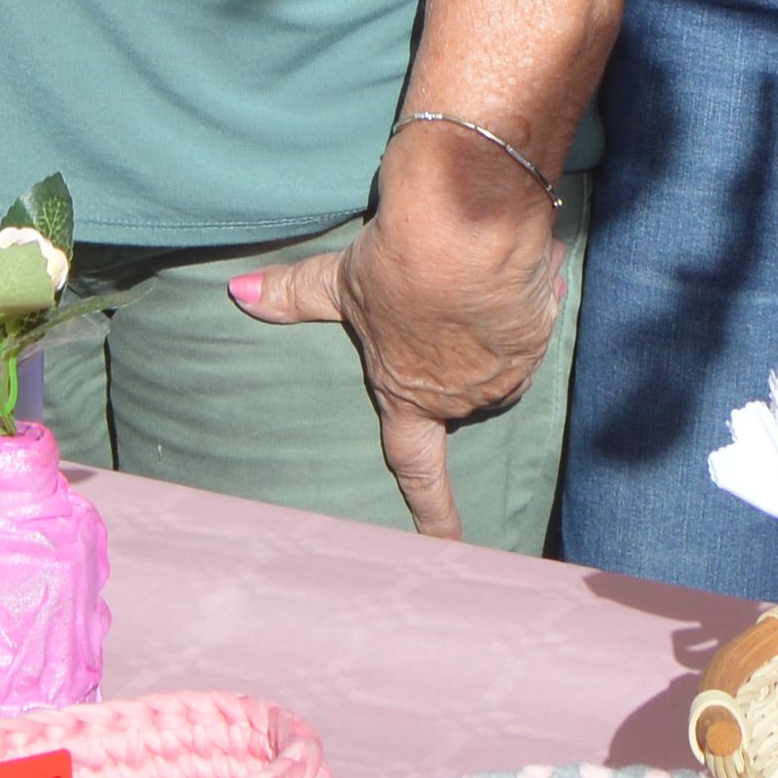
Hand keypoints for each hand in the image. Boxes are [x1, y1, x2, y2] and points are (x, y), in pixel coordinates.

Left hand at [227, 175, 560, 537]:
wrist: (466, 229)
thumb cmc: (396, 263)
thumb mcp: (341, 280)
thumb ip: (296, 295)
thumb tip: (238, 294)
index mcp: (409, 395)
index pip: (417, 468)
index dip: (432, 512)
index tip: (446, 548)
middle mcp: (461, 396)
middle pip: (459, 386)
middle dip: (454, 347)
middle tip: (442, 297)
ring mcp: (505, 372)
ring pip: (497, 355)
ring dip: (486, 321)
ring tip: (465, 272)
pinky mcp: (539, 335)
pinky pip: (529, 316)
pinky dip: (519, 291)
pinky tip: (502, 262)